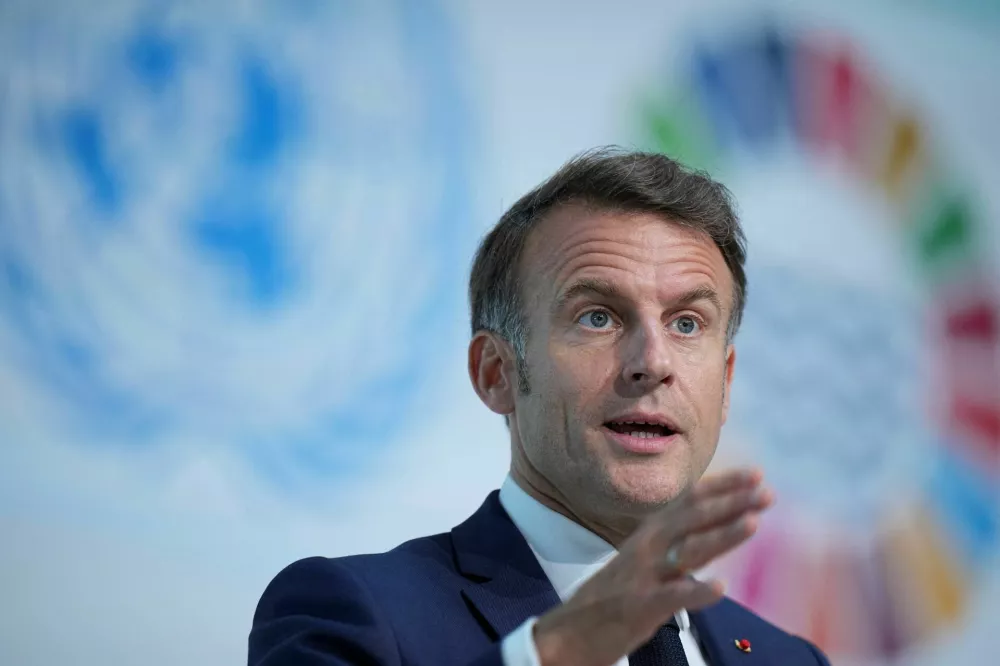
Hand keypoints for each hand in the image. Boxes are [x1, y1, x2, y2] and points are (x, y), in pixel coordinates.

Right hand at [532, 468, 773, 665]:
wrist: (572, 630)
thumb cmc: (616, 594)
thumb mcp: (646, 557)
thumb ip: (679, 541)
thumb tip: (719, 524)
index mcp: (652, 533)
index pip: (691, 501)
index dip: (724, 486)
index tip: (756, 475)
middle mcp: (648, 547)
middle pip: (694, 519)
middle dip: (732, 504)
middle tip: (766, 492)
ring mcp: (644, 576)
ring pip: (688, 551)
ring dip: (721, 536)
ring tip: (752, 524)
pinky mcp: (639, 606)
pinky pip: (672, 597)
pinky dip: (696, 592)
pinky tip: (720, 587)